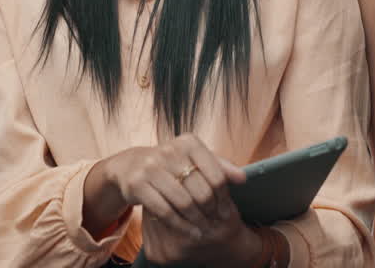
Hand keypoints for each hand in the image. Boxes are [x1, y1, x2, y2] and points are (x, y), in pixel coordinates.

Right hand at [95, 134, 254, 264]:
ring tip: (204, 230)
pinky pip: (164, 210)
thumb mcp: (194, 160)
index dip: (223, 197)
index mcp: (188, 142)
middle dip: (210, 211)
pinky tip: (189, 232)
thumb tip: (243, 178)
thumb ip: (220, 167)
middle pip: (201, 190)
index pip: (216, 175)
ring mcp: (151, 167)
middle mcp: (169, 151)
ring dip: (196, 221)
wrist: (131, 165)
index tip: (225, 211)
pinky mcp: (137, 183)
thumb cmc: (171, 164)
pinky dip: (180, 225)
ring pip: (183, 202)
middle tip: (214, 223)